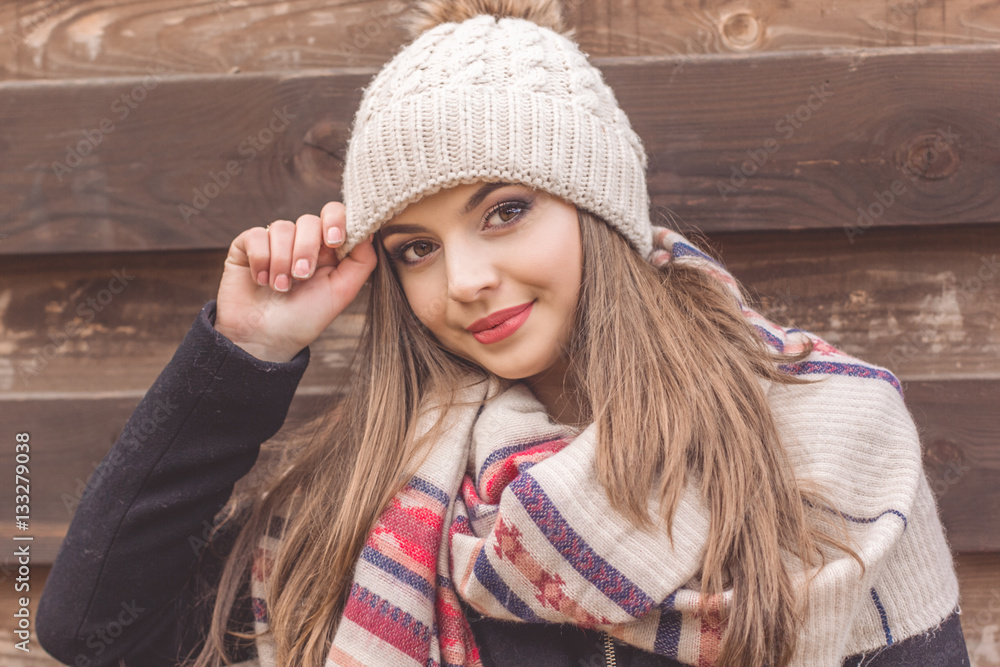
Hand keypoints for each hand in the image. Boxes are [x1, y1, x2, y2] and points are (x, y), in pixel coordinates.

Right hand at [213, 202, 376, 361]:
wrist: (265, 339)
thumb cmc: (305, 319)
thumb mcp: (341, 292)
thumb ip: (361, 261)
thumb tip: (369, 231)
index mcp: (327, 250)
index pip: (335, 214)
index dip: (335, 220)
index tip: (334, 241)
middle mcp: (302, 241)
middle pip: (309, 221)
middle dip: (306, 249)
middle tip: (302, 277)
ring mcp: (274, 242)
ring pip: (282, 228)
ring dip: (282, 261)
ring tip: (279, 288)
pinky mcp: (248, 246)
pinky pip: (257, 235)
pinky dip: (262, 260)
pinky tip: (262, 281)